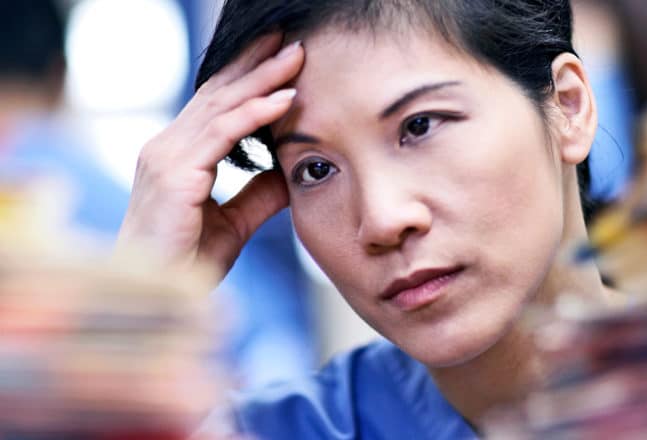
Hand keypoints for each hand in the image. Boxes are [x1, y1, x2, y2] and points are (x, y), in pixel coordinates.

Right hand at [117, 34, 303, 278]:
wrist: (155, 296)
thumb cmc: (186, 263)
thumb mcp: (233, 224)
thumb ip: (258, 196)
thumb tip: (289, 175)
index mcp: (176, 156)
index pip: (216, 106)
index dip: (247, 80)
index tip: (278, 59)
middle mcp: (167, 147)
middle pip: (219, 95)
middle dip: (255, 66)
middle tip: (289, 40)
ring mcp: (167, 157)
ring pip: (223, 106)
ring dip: (263, 79)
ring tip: (296, 58)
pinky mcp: (176, 174)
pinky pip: (224, 133)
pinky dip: (256, 113)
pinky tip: (285, 98)